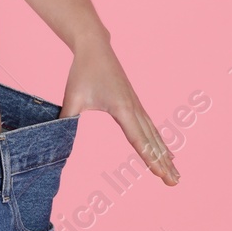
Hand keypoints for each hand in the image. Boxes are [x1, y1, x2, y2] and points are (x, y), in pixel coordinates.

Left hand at [59, 38, 180, 185]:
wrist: (95, 47)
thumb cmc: (83, 71)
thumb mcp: (72, 97)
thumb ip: (66, 120)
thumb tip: (55, 141)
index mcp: (122, 108)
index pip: (138, 140)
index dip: (150, 159)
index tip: (161, 174)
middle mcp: (134, 108)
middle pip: (152, 141)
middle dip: (163, 163)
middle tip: (175, 183)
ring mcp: (137, 105)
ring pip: (155, 135)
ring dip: (165, 155)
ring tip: (176, 173)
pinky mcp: (135, 103)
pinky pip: (151, 127)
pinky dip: (160, 141)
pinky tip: (167, 152)